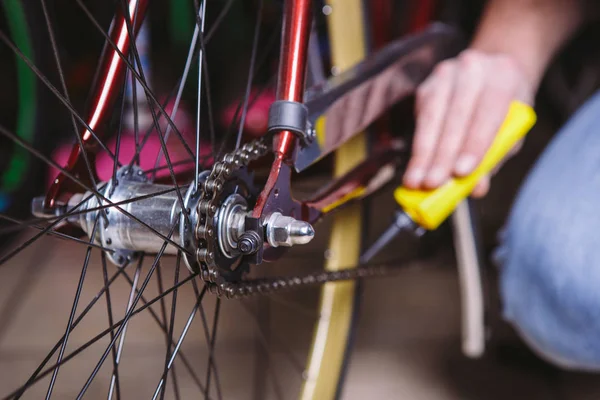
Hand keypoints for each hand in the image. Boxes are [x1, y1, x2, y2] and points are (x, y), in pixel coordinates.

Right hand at [403, 49, 534, 196]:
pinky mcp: (426, 86)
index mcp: (503, 76)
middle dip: (442, 155)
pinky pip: (420, 119)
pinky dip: (418, 146)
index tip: (460, 173)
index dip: (474, 144)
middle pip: (456, 116)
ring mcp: (445, 74)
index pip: (488, 111)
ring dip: (423, 154)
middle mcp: (472, 69)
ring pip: (431, 117)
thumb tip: (476, 188)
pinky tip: (414, 167)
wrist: (492, 70)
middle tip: (432, 184)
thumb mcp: (511, 129)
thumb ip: (495, 157)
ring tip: (415, 182)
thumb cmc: (505, 107)